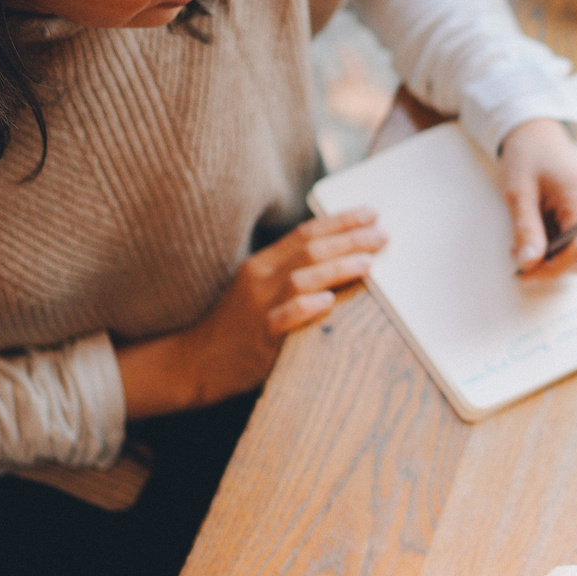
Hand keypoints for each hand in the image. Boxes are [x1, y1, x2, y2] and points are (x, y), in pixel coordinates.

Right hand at [118, 207, 387, 415]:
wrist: (193, 361)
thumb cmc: (236, 326)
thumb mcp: (258, 289)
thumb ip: (291, 272)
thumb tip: (338, 259)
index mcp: (262, 263)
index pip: (306, 233)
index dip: (341, 221)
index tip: (372, 214)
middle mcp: (260, 279)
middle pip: (310, 251)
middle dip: (350, 239)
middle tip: (383, 234)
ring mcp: (258, 306)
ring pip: (301, 279)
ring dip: (337, 268)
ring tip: (368, 262)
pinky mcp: (258, 336)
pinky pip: (282, 318)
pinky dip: (305, 307)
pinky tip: (328, 301)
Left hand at [500, 118, 576, 278]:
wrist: (536, 131)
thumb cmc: (528, 155)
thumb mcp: (519, 192)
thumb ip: (526, 230)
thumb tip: (529, 264)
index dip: (553, 269)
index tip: (526, 275)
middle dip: (550, 264)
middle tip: (516, 258)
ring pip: (576, 252)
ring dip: (549, 255)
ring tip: (521, 241)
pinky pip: (573, 240)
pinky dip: (552, 244)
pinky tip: (532, 233)